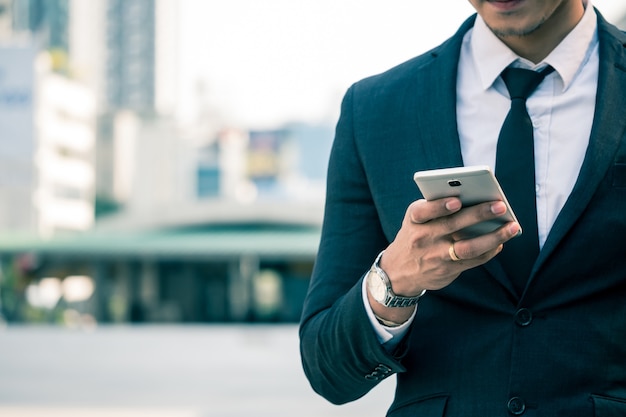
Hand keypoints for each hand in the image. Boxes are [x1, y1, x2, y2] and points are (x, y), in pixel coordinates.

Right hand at [368, 197, 519, 323]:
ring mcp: (435, 255)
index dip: (439, 207)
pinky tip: (500, 242)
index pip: (423, 212)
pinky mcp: (447, 270)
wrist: (398, 271)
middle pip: (452, 225)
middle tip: (501, 205)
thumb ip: (436, 209)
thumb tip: (476, 200)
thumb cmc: (415, 235)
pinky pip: (472, 260)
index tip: (457, 201)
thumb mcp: (415, 221)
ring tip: (512, 226)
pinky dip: (489, 251)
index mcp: (414, 219)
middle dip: (478, 214)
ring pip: (467, 247)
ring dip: (493, 237)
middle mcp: (423, 237)